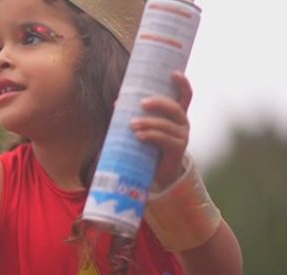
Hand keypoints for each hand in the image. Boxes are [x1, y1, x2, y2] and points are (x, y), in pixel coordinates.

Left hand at [132, 71, 192, 187]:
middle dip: (158, 103)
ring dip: (148, 122)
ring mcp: (182, 136)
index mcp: (177, 115)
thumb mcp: (145, 128)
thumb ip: (135, 114)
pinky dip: (150, 136)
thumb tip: (117, 102)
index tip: (174, 73)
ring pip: (166, 125)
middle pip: (174, 108)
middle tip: (141, 103)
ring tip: (132, 124)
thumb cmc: (150, 146)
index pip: (185, 95)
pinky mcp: (177, 149)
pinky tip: (139, 136)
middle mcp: (183, 123)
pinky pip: (164, 139)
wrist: (158, 173)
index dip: (182, 83)